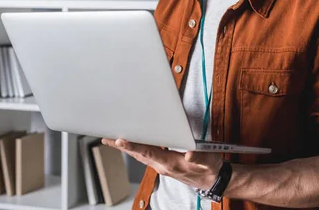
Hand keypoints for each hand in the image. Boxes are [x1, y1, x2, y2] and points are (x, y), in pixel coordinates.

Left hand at [102, 138, 222, 189]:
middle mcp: (162, 166)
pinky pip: (145, 155)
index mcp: (170, 164)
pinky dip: (135, 149)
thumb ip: (199, 157)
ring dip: (126, 148)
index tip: (121, 140)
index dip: (133, 146)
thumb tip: (190, 154)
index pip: (148, 153)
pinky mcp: (163, 163)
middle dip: (122, 147)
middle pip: (138, 155)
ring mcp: (162, 165)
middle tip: (106, 138)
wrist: (212, 180)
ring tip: (112, 140)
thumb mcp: (208, 161)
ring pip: (139, 155)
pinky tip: (130, 144)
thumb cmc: (209, 169)